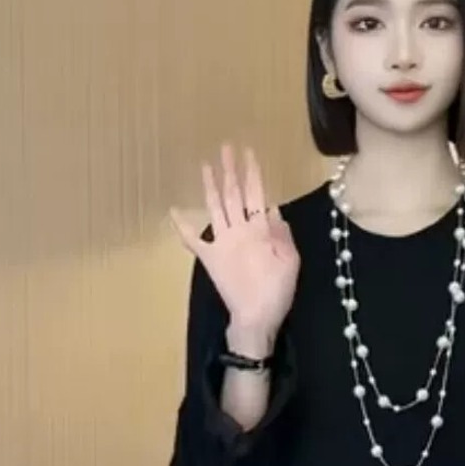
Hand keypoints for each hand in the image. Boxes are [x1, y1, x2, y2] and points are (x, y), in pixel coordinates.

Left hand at [169, 143, 299, 335]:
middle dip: (230, 169)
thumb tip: (273, 209)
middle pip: (233, 194)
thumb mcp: (291, 261)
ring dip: (209, 185)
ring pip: (214, 208)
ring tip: (206, 166)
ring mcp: (220, 242)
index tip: (249, 152)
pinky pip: (192, 239)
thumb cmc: (277, 291)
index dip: (252, 171)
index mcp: (260, 230)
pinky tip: (173, 210)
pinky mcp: (208, 257)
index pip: (256, 193)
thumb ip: (282, 233)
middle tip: (227, 148)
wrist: (255, 317)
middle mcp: (238, 230)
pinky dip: (182, 225)